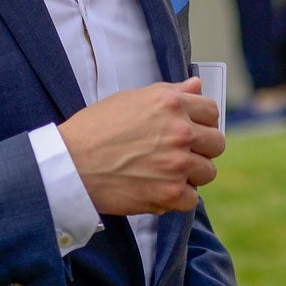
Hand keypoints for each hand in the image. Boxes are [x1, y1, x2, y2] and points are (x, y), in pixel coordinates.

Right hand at [57, 77, 222, 213]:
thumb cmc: (94, 129)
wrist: (68, 164)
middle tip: (180, 154)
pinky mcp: (169, 193)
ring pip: (208, 172)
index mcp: (171, 104)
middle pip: (216, 143)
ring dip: (191, 175)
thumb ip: (169, 93)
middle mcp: (180, 131)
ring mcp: (177, 164)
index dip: (203, 122)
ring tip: (167, 173)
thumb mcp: (131, 99)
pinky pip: (192, 199)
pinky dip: (177, 198)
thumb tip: (196, 86)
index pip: (211, 111)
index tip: (193, 131)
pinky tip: (159, 190)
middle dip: (202, 149)